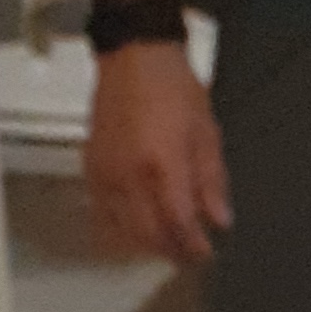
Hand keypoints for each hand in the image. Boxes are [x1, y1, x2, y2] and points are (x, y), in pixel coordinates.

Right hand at [86, 41, 232, 265]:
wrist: (134, 55)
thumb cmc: (171, 85)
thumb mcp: (206, 131)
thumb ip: (212, 181)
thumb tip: (219, 219)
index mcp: (163, 164)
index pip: (179, 223)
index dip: (193, 247)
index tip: (206, 254)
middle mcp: (130, 174)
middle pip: (149, 235)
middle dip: (170, 252)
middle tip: (188, 256)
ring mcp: (106, 173)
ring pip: (122, 230)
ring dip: (146, 244)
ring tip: (165, 246)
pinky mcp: (91, 168)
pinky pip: (102, 212)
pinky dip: (119, 228)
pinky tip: (135, 229)